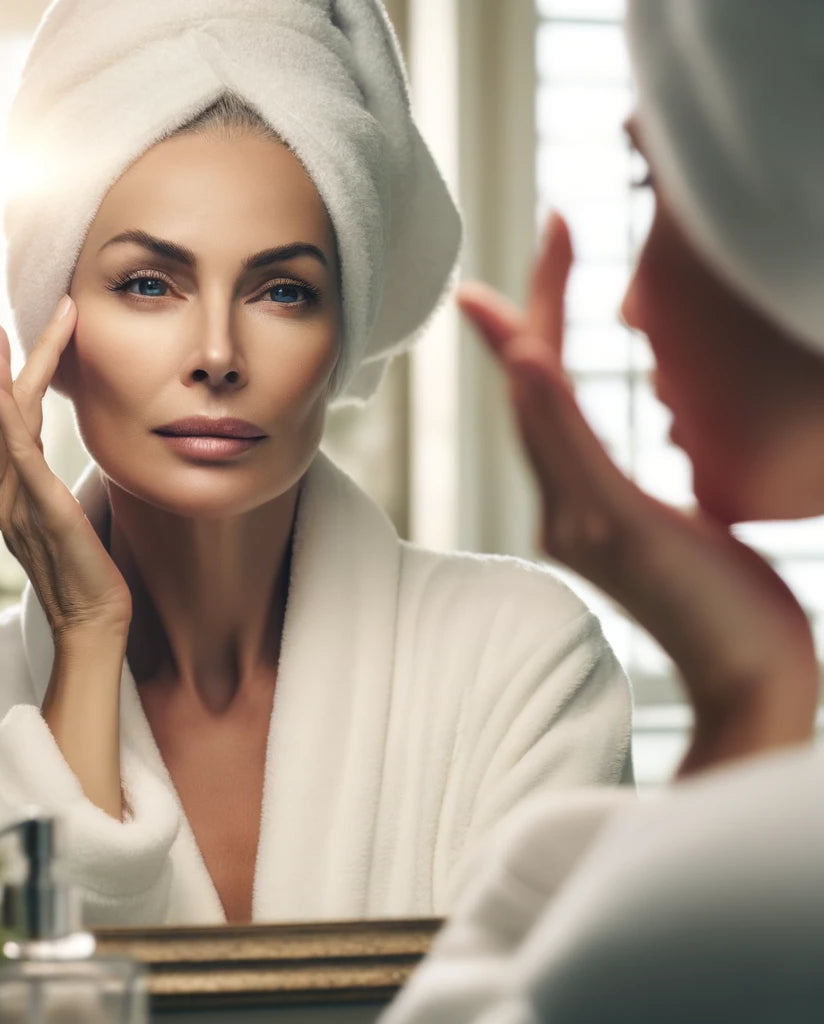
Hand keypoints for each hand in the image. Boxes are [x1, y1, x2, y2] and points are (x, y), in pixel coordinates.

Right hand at [0, 297, 131, 640]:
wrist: (92, 621)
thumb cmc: (87, 573)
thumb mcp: (68, 521)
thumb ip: (52, 492)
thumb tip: (56, 473)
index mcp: (10, 494)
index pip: (6, 426)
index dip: (5, 382)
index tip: (7, 343)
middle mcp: (1, 494)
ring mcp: (14, 503)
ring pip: (4, 424)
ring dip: (5, 375)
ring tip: (0, 336)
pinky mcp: (40, 510)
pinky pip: (19, 456)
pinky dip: (7, 418)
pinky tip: (2, 386)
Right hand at [457, 213, 817, 774]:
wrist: (750, 688)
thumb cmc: (731, 611)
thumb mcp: (688, 530)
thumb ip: (649, 493)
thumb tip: (648, 464)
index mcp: (580, 503)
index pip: (546, 401)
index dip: (539, 327)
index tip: (560, 252)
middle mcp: (564, 510)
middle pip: (533, 393)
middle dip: (537, 304)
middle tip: (555, 223)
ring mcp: (582, 523)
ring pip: (541, 414)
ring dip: (534, 330)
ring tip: (545, 255)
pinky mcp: (614, 534)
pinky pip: (571, 457)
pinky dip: (545, 404)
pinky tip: (531, 358)